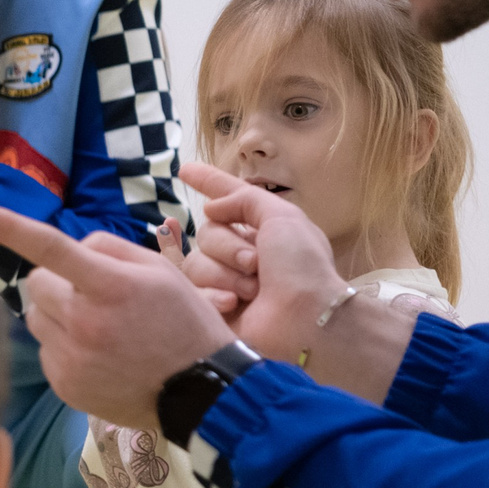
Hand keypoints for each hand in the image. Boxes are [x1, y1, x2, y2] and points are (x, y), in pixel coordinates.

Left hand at [0, 206, 234, 432]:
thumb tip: (71, 246)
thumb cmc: (183, 322)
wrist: (202, 393)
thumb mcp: (160, 271)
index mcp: (109, 286)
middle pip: (35, 283)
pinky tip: (99, 355)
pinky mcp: (64, 385)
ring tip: (99, 327)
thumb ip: (109, 249)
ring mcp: (71, 357)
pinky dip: (64, 346)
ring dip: (56, 313)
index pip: (50, 247)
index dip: (8, 226)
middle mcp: (83, 322)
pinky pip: (45, 349)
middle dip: (56, 282)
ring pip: (35, 317)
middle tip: (92, 295)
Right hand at [180, 163, 349, 363]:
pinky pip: (191, 291)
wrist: (304, 317)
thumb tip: (210, 208)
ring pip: (196, 262)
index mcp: (261, 231)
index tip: (185, 169)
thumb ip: (244, 199)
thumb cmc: (302, 267)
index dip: (208, 183)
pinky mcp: (212, 309)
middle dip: (228, 246)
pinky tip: (232, 303)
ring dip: (225, 273)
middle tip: (255, 263)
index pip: (227, 201)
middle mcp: (241, 254)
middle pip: (206, 233)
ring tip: (251, 290)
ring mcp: (225, 282)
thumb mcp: (282, 217)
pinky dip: (212, 295)